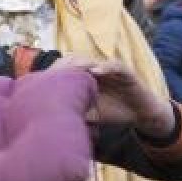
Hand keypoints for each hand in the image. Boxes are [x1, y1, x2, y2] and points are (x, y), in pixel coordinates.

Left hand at [61, 59, 175, 137]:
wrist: (140, 114)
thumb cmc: (113, 112)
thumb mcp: (91, 114)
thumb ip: (76, 111)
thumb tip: (53, 119)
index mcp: (85, 77)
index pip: (66, 69)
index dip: (55, 73)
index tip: (41, 80)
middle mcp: (95, 70)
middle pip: (75, 61)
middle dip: (64, 67)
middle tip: (51, 75)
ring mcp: (109, 69)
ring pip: (92, 61)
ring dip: (82, 64)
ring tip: (70, 71)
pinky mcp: (125, 71)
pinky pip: (114, 66)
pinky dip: (105, 67)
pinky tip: (95, 71)